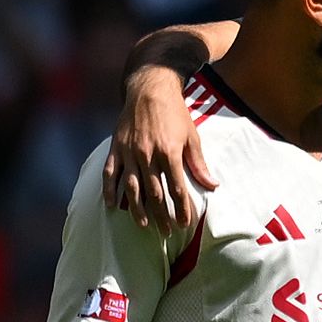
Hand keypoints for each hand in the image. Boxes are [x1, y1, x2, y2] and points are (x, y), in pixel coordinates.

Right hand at [104, 64, 215, 231]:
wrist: (150, 90)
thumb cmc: (175, 114)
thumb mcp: (192, 137)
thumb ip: (199, 163)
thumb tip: (212, 186)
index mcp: (169, 153)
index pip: (177, 189)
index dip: (181, 208)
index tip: (185, 223)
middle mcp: (148, 155)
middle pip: (154, 193)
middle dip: (162, 215)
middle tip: (167, 232)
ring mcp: (129, 153)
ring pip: (132, 188)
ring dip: (137, 209)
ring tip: (144, 225)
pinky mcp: (116, 148)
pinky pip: (111, 174)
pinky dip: (110, 190)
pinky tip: (111, 205)